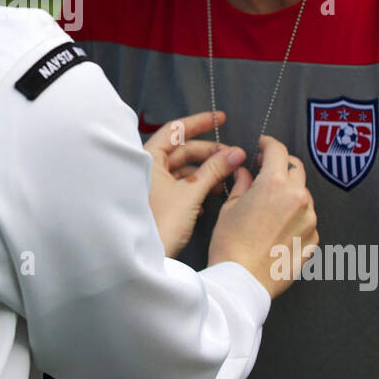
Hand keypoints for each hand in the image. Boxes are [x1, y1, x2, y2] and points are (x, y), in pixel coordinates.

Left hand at [144, 111, 246, 256]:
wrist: (142, 259)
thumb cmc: (160, 224)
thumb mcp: (191, 193)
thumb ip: (214, 170)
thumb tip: (235, 152)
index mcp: (148, 158)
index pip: (176, 130)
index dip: (200, 122)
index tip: (221, 118)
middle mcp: (146, 168)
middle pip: (182, 150)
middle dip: (209, 152)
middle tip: (234, 156)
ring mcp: (150, 185)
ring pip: (182, 169)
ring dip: (205, 172)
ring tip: (226, 179)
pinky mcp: (156, 202)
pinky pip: (178, 186)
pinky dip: (196, 187)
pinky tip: (210, 197)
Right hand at [208, 135, 316, 298]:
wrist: (242, 281)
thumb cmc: (230, 244)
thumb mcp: (230, 207)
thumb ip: (243, 184)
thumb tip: (245, 172)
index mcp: (274, 184)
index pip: (278, 151)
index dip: (268, 144)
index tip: (262, 145)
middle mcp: (298, 198)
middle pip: (296, 169)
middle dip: (282, 166)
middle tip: (266, 171)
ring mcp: (310, 220)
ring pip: (303, 195)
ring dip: (289, 193)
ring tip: (269, 206)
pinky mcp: (313, 240)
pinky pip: (307, 220)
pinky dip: (296, 217)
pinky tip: (278, 228)